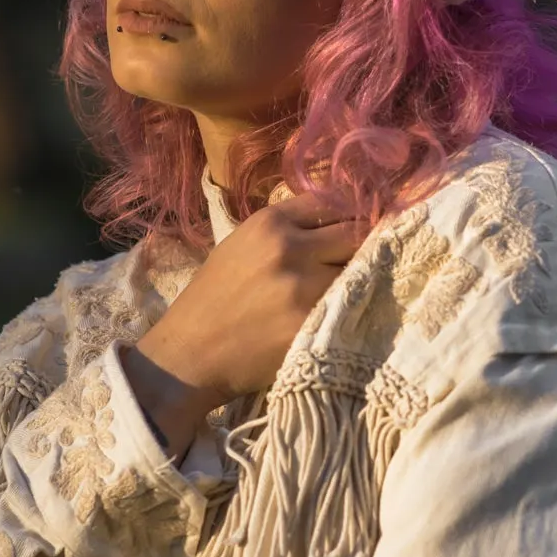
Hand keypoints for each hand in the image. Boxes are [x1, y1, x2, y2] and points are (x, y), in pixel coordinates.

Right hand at [123, 191, 366, 457]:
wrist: (190, 354)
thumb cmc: (213, 300)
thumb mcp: (242, 246)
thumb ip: (287, 231)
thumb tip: (336, 223)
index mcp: (269, 222)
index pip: (333, 202)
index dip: (350, 216)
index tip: (358, 229)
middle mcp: (289, 247)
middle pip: (356, 232)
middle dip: (362, 247)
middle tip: (366, 262)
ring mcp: (304, 286)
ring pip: (360, 270)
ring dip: (362, 279)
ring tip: (353, 290)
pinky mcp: (313, 322)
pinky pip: (353, 305)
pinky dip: (356, 307)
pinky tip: (347, 313)